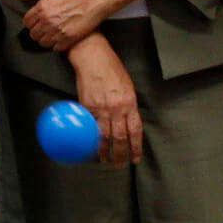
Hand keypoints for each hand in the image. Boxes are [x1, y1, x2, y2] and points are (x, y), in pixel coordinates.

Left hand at [14, 0, 124, 51]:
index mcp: (42, 7)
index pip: (27, 22)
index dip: (31, 20)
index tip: (38, 18)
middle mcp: (48, 21)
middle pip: (33, 34)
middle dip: (37, 30)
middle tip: (46, 24)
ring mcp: (59, 32)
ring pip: (43, 43)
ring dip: (45, 38)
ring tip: (53, 30)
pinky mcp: (70, 39)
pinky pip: (55, 48)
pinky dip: (56, 44)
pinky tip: (62, 35)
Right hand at [68, 35, 142, 165]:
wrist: (93, 57)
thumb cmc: (111, 69)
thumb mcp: (127, 87)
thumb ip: (128, 105)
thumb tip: (127, 120)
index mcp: (129, 103)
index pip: (135, 131)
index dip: (136, 147)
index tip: (136, 158)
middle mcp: (116, 108)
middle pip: (120, 138)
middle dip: (120, 154)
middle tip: (119, 164)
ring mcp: (101, 109)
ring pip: (104, 136)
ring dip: (105, 151)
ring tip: (106, 160)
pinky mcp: (87, 107)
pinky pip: (90, 128)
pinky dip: (92, 139)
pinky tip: (92, 146)